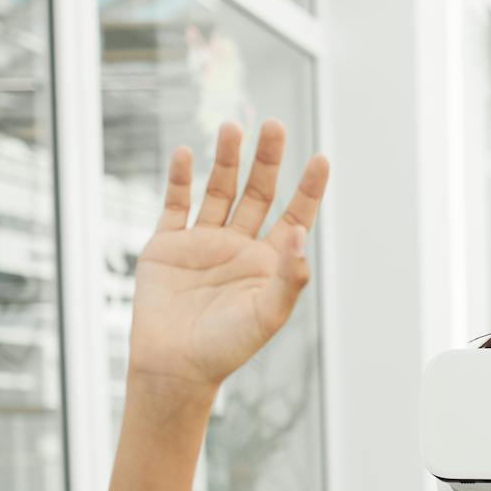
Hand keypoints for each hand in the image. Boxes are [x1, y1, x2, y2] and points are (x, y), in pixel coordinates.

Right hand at [128, 120, 329, 391]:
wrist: (174, 366)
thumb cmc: (227, 347)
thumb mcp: (268, 314)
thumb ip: (289, 276)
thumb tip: (300, 233)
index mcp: (268, 262)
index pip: (294, 216)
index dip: (309, 189)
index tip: (322, 158)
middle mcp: (239, 246)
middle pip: (258, 193)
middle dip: (266, 160)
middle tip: (273, 125)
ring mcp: (203, 242)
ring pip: (218, 190)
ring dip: (225, 160)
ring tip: (232, 128)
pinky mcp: (167, 245)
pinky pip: (175, 204)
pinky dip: (179, 179)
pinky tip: (187, 154)